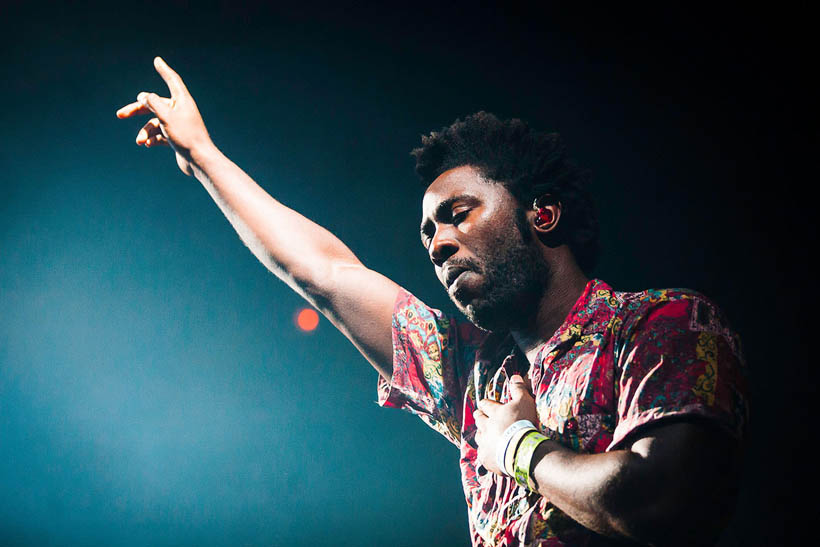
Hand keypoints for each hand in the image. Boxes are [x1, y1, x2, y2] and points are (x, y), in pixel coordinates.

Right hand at [116, 57, 212, 175]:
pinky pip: (159, 134)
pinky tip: (147, 144)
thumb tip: (143, 95)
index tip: (157, 60)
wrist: (199, 161)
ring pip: (154, 123)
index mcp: (182, 101)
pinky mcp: (176, 137)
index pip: (172, 80)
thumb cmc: (186, 137)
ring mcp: (178, 124)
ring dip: (145, 131)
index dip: (164, 70)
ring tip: (140, 141)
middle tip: (120, 114)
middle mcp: (180, 110)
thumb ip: (153, 103)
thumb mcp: (166, 117)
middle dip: (137, 110)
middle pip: (154, 104)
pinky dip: (152, 138)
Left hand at [474, 374, 538, 474]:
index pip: (486, 405)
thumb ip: (519, 389)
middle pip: (479, 419)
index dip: (485, 404)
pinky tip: (488, 454)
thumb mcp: (524, 402)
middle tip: (478, 415)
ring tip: (483, 434)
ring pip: (479, 436)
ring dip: (481, 434)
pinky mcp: (486, 458)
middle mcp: (486, 426)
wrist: (520, 450)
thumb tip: (515, 376)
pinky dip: (486, 453)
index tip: (483, 403)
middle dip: (479, 416)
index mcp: (495, 413)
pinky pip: (483, 454)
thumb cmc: (523, 424)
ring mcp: (485, 442)